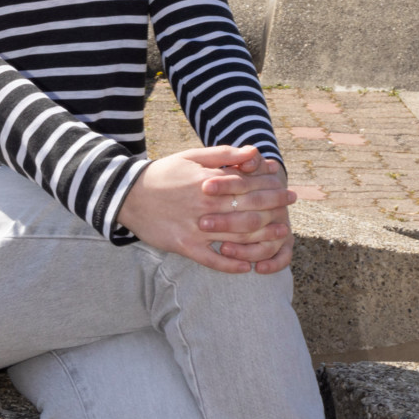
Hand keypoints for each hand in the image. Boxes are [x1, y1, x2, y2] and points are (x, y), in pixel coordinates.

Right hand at [115, 145, 295, 274]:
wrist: (128, 194)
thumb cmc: (164, 173)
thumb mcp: (192, 156)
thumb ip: (225, 155)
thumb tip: (254, 152)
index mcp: (208, 182)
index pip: (248, 185)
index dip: (271, 187)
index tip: (287, 188)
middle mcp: (205, 205)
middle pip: (247, 209)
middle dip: (274, 208)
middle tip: (291, 208)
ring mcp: (195, 228)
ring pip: (235, 235)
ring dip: (262, 236)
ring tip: (281, 235)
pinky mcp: (184, 246)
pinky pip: (211, 259)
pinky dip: (230, 264)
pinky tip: (247, 266)